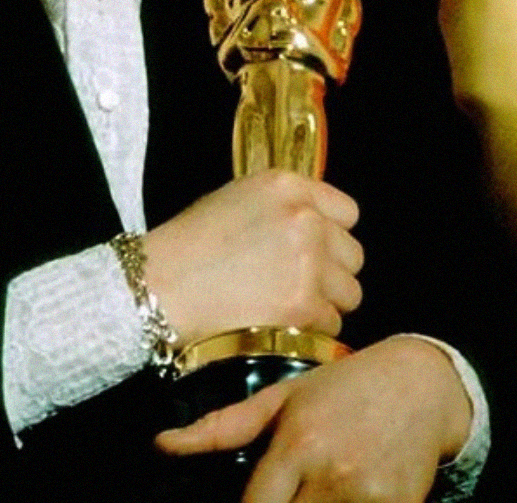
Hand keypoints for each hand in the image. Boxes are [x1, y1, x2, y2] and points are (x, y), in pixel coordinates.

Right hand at [143, 169, 361, 344]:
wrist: (163, 286)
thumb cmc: (191, 244)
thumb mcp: (238, 198)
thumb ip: (285, 206)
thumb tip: (319, 225)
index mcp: (287, 186)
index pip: (348, 212)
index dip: (332, 234)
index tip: (317, 249)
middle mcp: (305, 219)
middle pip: (353, 254)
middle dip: (332, 272)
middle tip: (299, 283)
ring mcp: (308, 262)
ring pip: (349, 293)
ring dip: (325, 303)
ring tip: (288, 306)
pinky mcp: (303, 305)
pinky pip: (332, 324)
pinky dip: (311, 330)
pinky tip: (281, 324)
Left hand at [156, 336, 472, 502]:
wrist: (419, 386)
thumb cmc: (342, 388)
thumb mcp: (283, 397)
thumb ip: (222, 427)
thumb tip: (160, 444)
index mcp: (296, 443)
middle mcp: (331, 473)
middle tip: (280, 498)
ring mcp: (368, 497)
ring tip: (305, 496)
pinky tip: (332, 500)